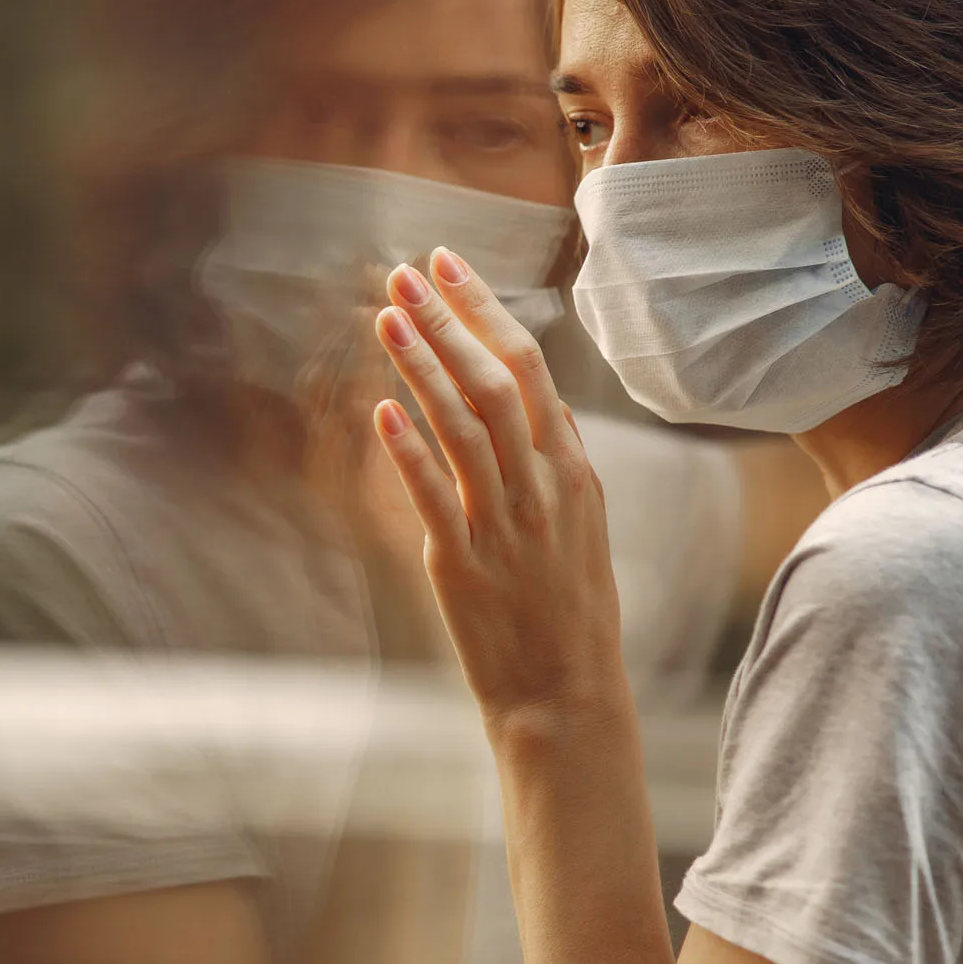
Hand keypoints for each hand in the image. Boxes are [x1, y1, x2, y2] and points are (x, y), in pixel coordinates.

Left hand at [369, 249, 629, 727]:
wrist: (569, 698)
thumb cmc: (569, 613)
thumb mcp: (581, 528)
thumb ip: (559, 464)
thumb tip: (541, 406)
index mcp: (573, 472)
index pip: (532, 367)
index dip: (486, 310)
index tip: (448, 265)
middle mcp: (544, 488)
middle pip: (499, 381)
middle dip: (451, 320)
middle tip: (405, 271)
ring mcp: (506, 524)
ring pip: (466, 426)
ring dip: (424, 365)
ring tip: (387, 317)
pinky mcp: (466, 565)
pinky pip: (435, 496)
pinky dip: (409, 449)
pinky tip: (381, 409)